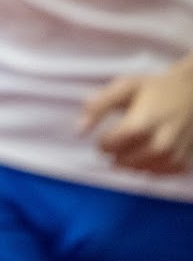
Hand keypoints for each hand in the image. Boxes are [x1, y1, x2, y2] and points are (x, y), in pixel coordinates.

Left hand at [80, 60, 192, 175]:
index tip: (102, 140)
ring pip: (147, 170)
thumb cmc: (155, 87)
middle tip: (113, 149)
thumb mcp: (125, 87)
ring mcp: (177, 151)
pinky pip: (164, 173)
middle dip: (116, 157)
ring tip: (126, 155)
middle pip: (131, 160)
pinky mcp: (186, 159)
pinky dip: (151, 169)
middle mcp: (164, 139)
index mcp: (145, 120)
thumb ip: (99, 106)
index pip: (116, 144)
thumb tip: (79, 131)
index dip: (104, 144)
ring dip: (131, 165)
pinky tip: (145, 159)